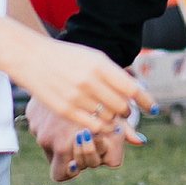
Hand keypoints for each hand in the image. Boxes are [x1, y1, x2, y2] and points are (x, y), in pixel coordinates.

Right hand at [18, 44, 143, 173]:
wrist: (32, 57)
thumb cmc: (67, 57)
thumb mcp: (93, 58)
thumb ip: (114, 76)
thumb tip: (136, 96)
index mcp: (100, 64)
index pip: (132, 88)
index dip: (146, 101)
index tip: (153, 109)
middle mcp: (90, 81)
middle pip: (122, 106)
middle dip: (127, 110)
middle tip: (123, 109)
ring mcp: (77, 97)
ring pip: (109, 118)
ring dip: (113, 119)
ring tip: (107, 112)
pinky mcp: (65, 110)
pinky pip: (93, 126)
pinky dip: (102, 127)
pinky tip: (101, 122)